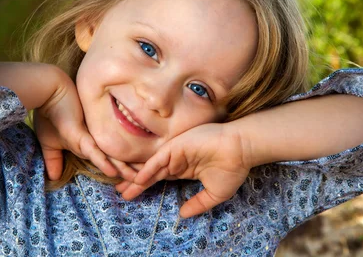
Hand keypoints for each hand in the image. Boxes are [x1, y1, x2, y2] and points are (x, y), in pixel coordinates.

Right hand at [33, 67, 135, 181]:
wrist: (49, 93)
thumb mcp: (50, 142)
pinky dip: (104, 162)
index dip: (122, 170)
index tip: (136, 180)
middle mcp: (94, 140)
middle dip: (130, 170)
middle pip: (115, 159)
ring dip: (124, 169)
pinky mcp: (80, 134)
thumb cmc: (50, 114)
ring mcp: (90, 136)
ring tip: (139, 179)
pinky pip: (95, 151)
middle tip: (146, 180)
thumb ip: (54, 159)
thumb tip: (54, 177)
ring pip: (110, 157)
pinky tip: (114, 172)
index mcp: (90, 143)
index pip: (109, 160)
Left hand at [117, 123, 252, 217]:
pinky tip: (137, 180)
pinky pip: (158, 160)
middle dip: (136, 184)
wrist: (241, 149)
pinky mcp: (176, 146)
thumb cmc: (232, 168)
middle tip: (121, 193)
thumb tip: (182, 214)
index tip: (134, 196)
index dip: (147, 186)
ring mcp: (176, 152)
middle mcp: (177, 160)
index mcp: (185, 168)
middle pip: (152, 174)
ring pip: (151, 168)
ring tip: (122, 189)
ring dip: (137, 178)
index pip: (161, 178)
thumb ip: (198, 204)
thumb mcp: (214, 193)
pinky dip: (147, 170)